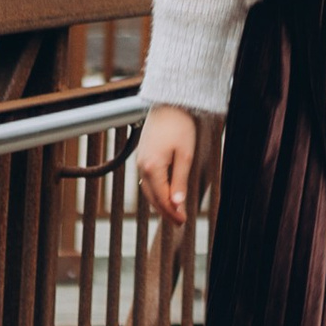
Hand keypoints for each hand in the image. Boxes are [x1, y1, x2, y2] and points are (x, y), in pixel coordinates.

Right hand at [137, 105, 199, 224]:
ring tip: (172, 211)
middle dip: (165, 211)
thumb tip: (177, 203)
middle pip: (152, 197)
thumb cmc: (180, 126)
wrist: (168, 104)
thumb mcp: (185, 155)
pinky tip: (163, 193)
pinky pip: (146, 180)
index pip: (162, 198)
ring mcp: (140, 161)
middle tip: (179, 221)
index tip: (183, 221)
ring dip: (159, 202)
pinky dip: (154, 190)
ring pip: (147, 190)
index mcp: (152, 168)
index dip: (172, 212)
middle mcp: (142, 166)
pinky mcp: (142, 155)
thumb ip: (180, 180)